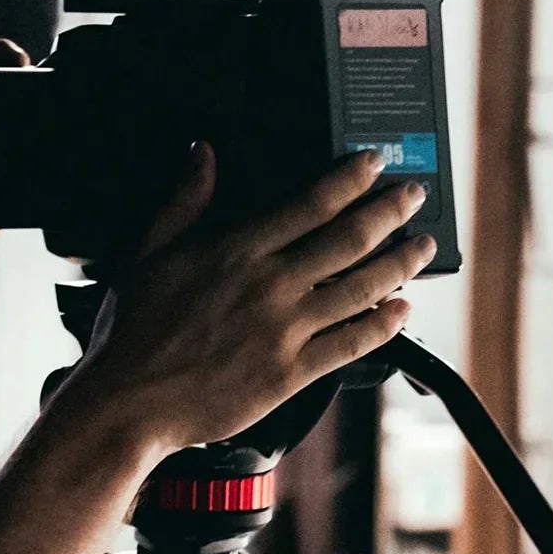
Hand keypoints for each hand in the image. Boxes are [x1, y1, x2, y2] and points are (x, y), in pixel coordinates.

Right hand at [64, 145, 434, 452]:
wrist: (131, 401)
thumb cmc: (133, 329)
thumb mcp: (147, 252)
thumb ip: (183, 200)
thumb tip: (202, 152)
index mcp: (235, 250)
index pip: (310, 203)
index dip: (351, 178)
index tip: (374, 161)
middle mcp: (269, 285)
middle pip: (349, 239)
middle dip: (390, 211)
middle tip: (414, 194)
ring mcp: (285, 330)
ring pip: (362, 288)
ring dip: (400, 263)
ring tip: (421, 246)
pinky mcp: (292, 373)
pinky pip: (352, 344)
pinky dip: (383, 324)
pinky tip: (400, 310)